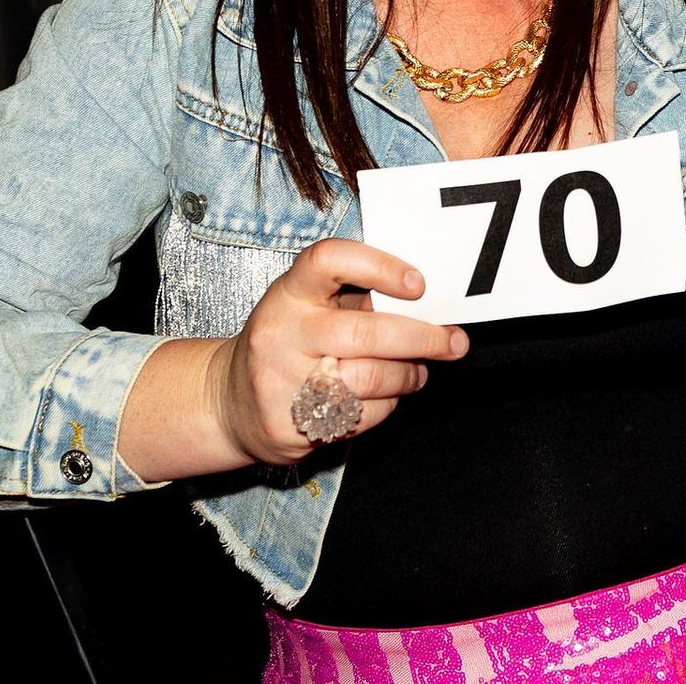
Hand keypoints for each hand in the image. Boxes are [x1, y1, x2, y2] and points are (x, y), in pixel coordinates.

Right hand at [207, 239, 467, 466]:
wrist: (231, 403)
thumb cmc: (290, 344)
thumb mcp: (308, 307)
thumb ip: (354, 297)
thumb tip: (426, 303)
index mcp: (288, 293)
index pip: (329, 261)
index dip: (379, 266)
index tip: (419, 283)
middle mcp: (280, 333)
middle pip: (365, 333)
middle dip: (422, 338)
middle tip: (454, 342)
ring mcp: (280, 382)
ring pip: (370, 379)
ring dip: (409, 375)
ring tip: (419, 371)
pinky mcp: (289, 426)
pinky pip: (362, 417)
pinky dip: (387, 406)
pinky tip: (385, 396)